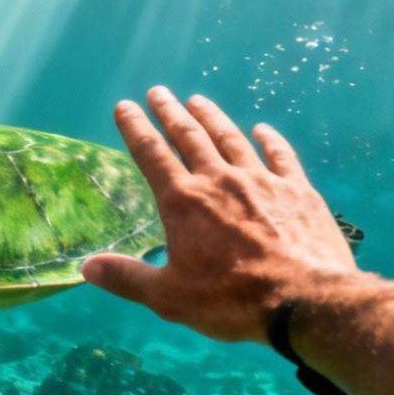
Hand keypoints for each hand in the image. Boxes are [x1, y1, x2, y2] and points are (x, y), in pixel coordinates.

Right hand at [82, 86, 359, 342]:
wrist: (307, 302)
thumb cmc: (232, 300)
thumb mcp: (170, 297)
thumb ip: (128, 278)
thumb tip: (86, 267)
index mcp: (184, 202)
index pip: (151, 154)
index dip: (135, 128)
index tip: (124, 106)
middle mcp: (219, 180)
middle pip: (190, 137)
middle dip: (170, 112)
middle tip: (158, 92)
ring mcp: (262, 182)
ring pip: (231, 139)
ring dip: (212, 117)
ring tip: (199, 100)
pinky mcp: (298, 191)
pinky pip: (281, 156)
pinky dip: (270, 140)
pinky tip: (263, 129)